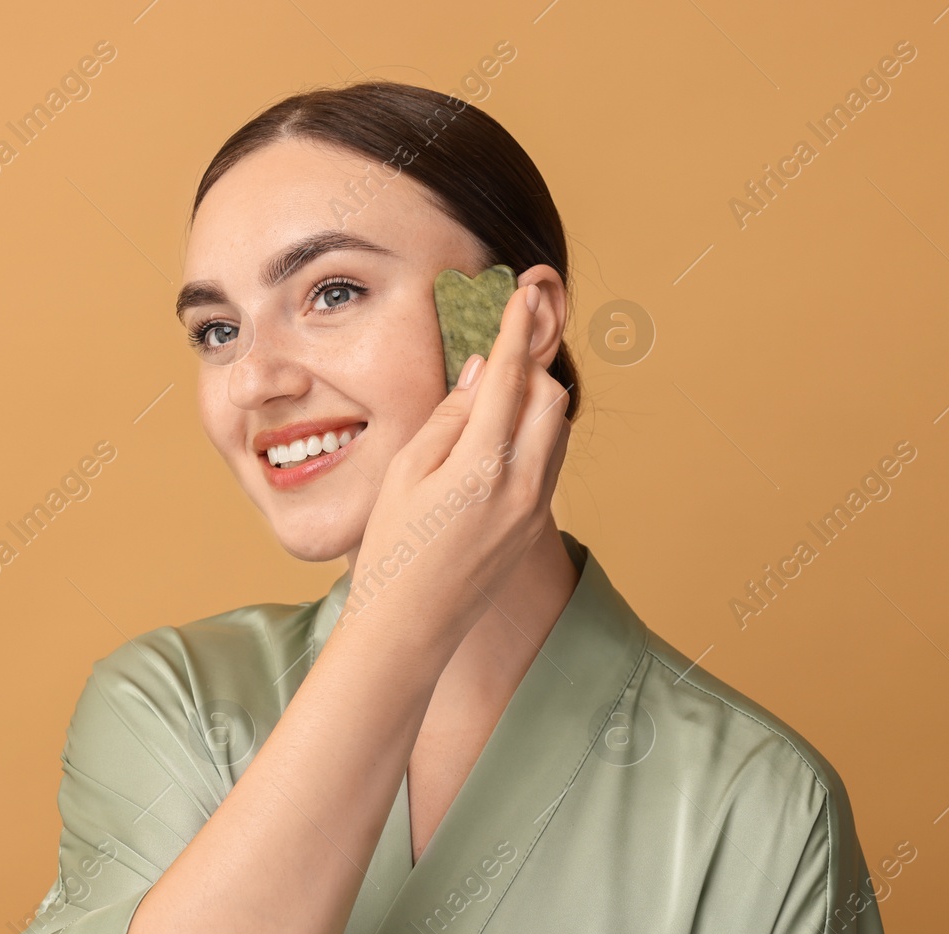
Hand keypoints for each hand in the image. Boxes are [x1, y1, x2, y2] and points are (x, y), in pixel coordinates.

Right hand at [338, 280, 571, 651]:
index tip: (523, 293)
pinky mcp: (535, 525)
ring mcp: (535, 508)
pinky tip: (501, 432)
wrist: (410, 625)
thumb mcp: (406, 472)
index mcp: (482, 466)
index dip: (517, 329)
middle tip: (502, 346)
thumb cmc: (392, 547)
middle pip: (550, 398)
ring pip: (556, 429)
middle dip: (531, 364)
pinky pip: (549, 460)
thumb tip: (481, 372)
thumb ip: (450, 417)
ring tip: (498, 387)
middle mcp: (521, 485)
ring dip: (536, 398)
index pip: (509, 378)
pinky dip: (534, 433)